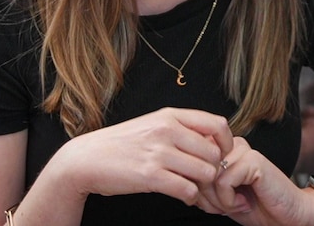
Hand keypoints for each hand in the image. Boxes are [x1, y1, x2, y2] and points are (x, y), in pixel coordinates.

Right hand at [54, 107, 232, 204]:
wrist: (87, 159)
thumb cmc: (122, 144)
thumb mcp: (152, 125)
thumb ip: (181, 129)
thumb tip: (212, 141)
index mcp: (170, 115)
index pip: (217, 124)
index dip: (226, 143)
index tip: (221, 156)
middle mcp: (167, 130)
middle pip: (215, 152)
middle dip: (215, 169)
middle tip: (205, 178)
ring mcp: (159, 152)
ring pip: (205, 172)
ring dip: (203, 185)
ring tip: (193, 186)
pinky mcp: (150, 176)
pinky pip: (188, 190)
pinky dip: (190, 197)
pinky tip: (182, 195)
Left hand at [196, 137, 313, 225]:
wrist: (287, 217)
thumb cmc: (253, 206)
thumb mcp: (218, 195)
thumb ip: (200, 183)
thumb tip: (181, 177)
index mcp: (222, 150)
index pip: (191, 162)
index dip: (196, 188)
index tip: (213, 203)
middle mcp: (231, 145)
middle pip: (198, 168)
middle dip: (205, 196)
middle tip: (224, 206)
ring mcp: (243, 150)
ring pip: (209, 174)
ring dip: (217, 199)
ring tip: (235, 205)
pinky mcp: (253, 159)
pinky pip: (223, 180)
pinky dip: (229, 200)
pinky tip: (244, 203)